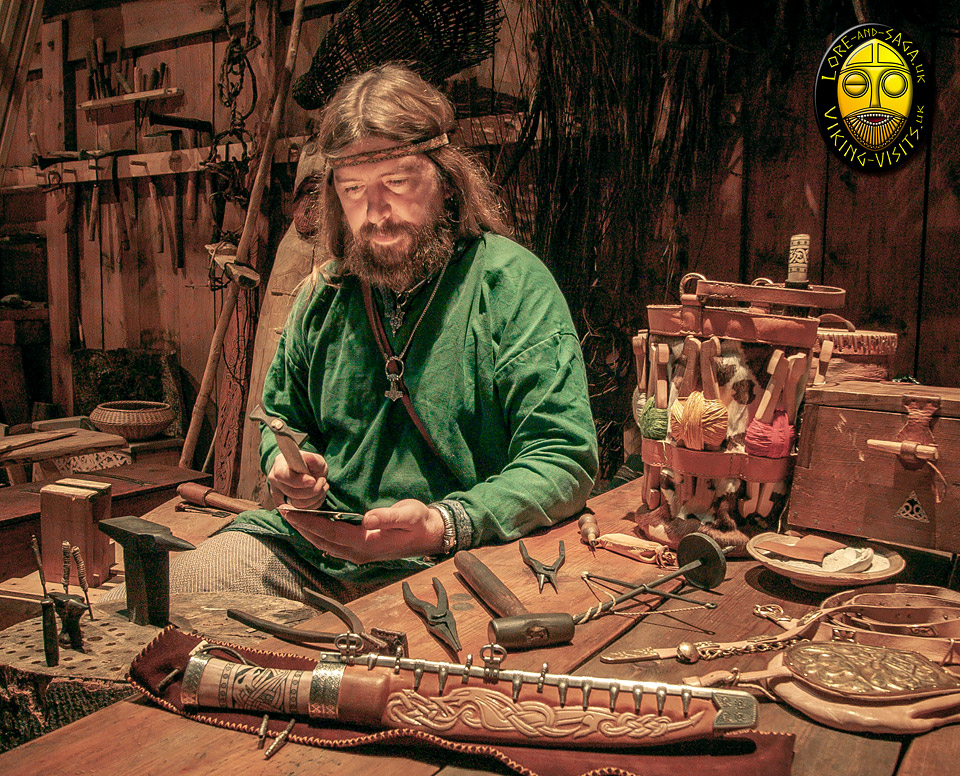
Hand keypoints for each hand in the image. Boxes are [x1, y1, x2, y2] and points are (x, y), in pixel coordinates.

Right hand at [267, 451, 328, 508]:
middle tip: (323, 481)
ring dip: (314, 499)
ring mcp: (277, 494)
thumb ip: (313, 459)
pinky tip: (315, 501)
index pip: (284, 476)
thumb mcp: (315, 459)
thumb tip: (309, 459)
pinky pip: (295, 514)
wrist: (305, 472)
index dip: (299, 481)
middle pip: (293, 493)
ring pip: (296, 505)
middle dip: (313, 490)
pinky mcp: (282, 505)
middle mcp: (275, 480)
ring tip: (322, 489)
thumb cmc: (309, 465)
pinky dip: (309, 510)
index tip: (313, 480)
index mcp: (280, 466)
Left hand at [282, 498, 445, 563]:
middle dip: (302, 527)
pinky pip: (334, 546)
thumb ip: (387, 517)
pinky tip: (313, 528)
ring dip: (308, 532)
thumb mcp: (408, 515)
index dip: (310, 522)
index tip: (292, 512)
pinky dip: (320, 536)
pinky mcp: (362, 551)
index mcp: (367, 543)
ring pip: (326, 545)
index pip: (331, 533)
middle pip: (323, 541)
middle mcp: (359, 553)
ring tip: (293, 518)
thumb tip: (367, 518)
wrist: (431, 536)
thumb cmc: (420, 523)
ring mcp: (360, 554)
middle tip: (284, 511)